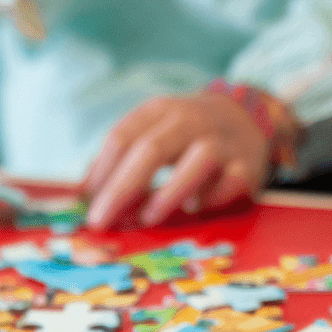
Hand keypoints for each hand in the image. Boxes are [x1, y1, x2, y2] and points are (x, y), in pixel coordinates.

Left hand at [83, 92, 271, 227]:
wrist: (247, 118)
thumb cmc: (188, 134)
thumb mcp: (155, 132)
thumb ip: (122, 159)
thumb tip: (83, 193)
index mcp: (161, 111)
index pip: (123, 137)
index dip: (101, 172)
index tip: (86, 203)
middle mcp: (192, 120)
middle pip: (152, 149)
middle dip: (122, 188)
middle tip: (101, 221)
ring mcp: (223, 141)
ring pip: (198, 159)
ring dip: (170, 191)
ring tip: (148, 218)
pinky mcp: (247, 166)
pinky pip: (230, 182)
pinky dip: (211, 197)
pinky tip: (194, 209)